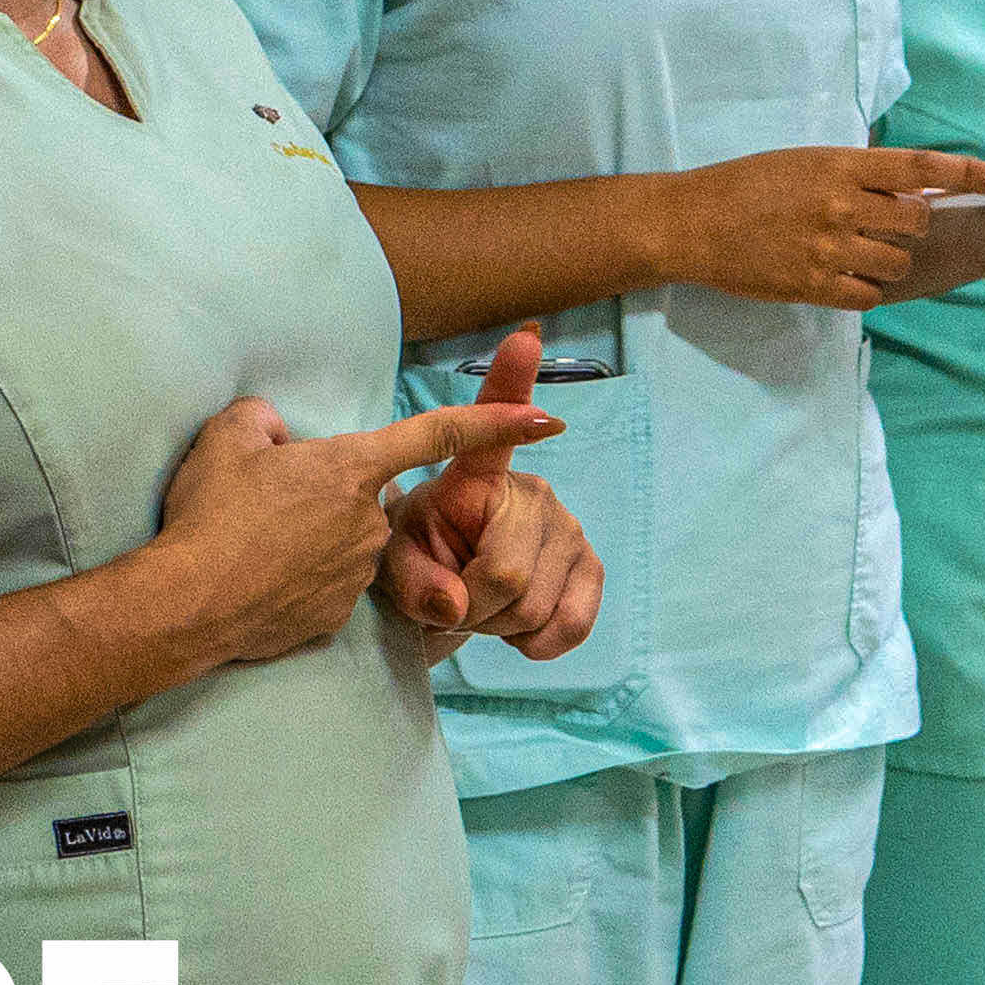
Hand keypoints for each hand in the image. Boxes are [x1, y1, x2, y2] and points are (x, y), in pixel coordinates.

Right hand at [150, 383, 563, 664]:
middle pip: (358, 499)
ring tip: (253, 548)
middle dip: (322, 500)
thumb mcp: (227, 440)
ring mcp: (356, 574)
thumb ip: (264, 420)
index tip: (547, 418)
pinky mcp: (334, 618)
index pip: (437, 436)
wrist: (189, 603)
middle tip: (263, 508)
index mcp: (351, 468)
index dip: (497, 422)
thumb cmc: (209, 515)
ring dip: (308, 542)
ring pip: (341, 545)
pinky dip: (296, 582)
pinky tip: (258, 584)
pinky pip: (323, 587)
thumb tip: (276, 431)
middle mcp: (368, 522)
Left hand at [380, 335, 609, 664]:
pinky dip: (535, 644)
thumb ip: (413, 583)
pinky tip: (516, 627)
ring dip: (496, 628)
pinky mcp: (591, 566)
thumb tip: (456, 604)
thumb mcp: (392, 566)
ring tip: (481, 606)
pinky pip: (570, 624)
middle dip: (470, 608)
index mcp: (475, 473)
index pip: (488, 425)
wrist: (451, 593)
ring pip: (533, 606)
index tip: (522, 340)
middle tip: (454, 600)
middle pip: (505, 572)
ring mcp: (569, 527)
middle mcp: (531, 490)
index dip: (508, 385)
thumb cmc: (418, 560)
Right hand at [661, 146, 984, 308]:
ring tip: (858, 251)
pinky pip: (868, 296)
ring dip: (889, 259)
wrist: (690, 223)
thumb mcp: (804, 161)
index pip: (919, 167)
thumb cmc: (746, 184)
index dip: (966, 173)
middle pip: (916, 220)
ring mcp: (826, 249)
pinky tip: (843, 276)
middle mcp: (838, 206)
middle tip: (888, 224)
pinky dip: (865, 288)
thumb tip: (912, 187)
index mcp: (838, 166)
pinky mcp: (812, 286)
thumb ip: (856, 174)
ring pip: (897, 262)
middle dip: (914, 224)